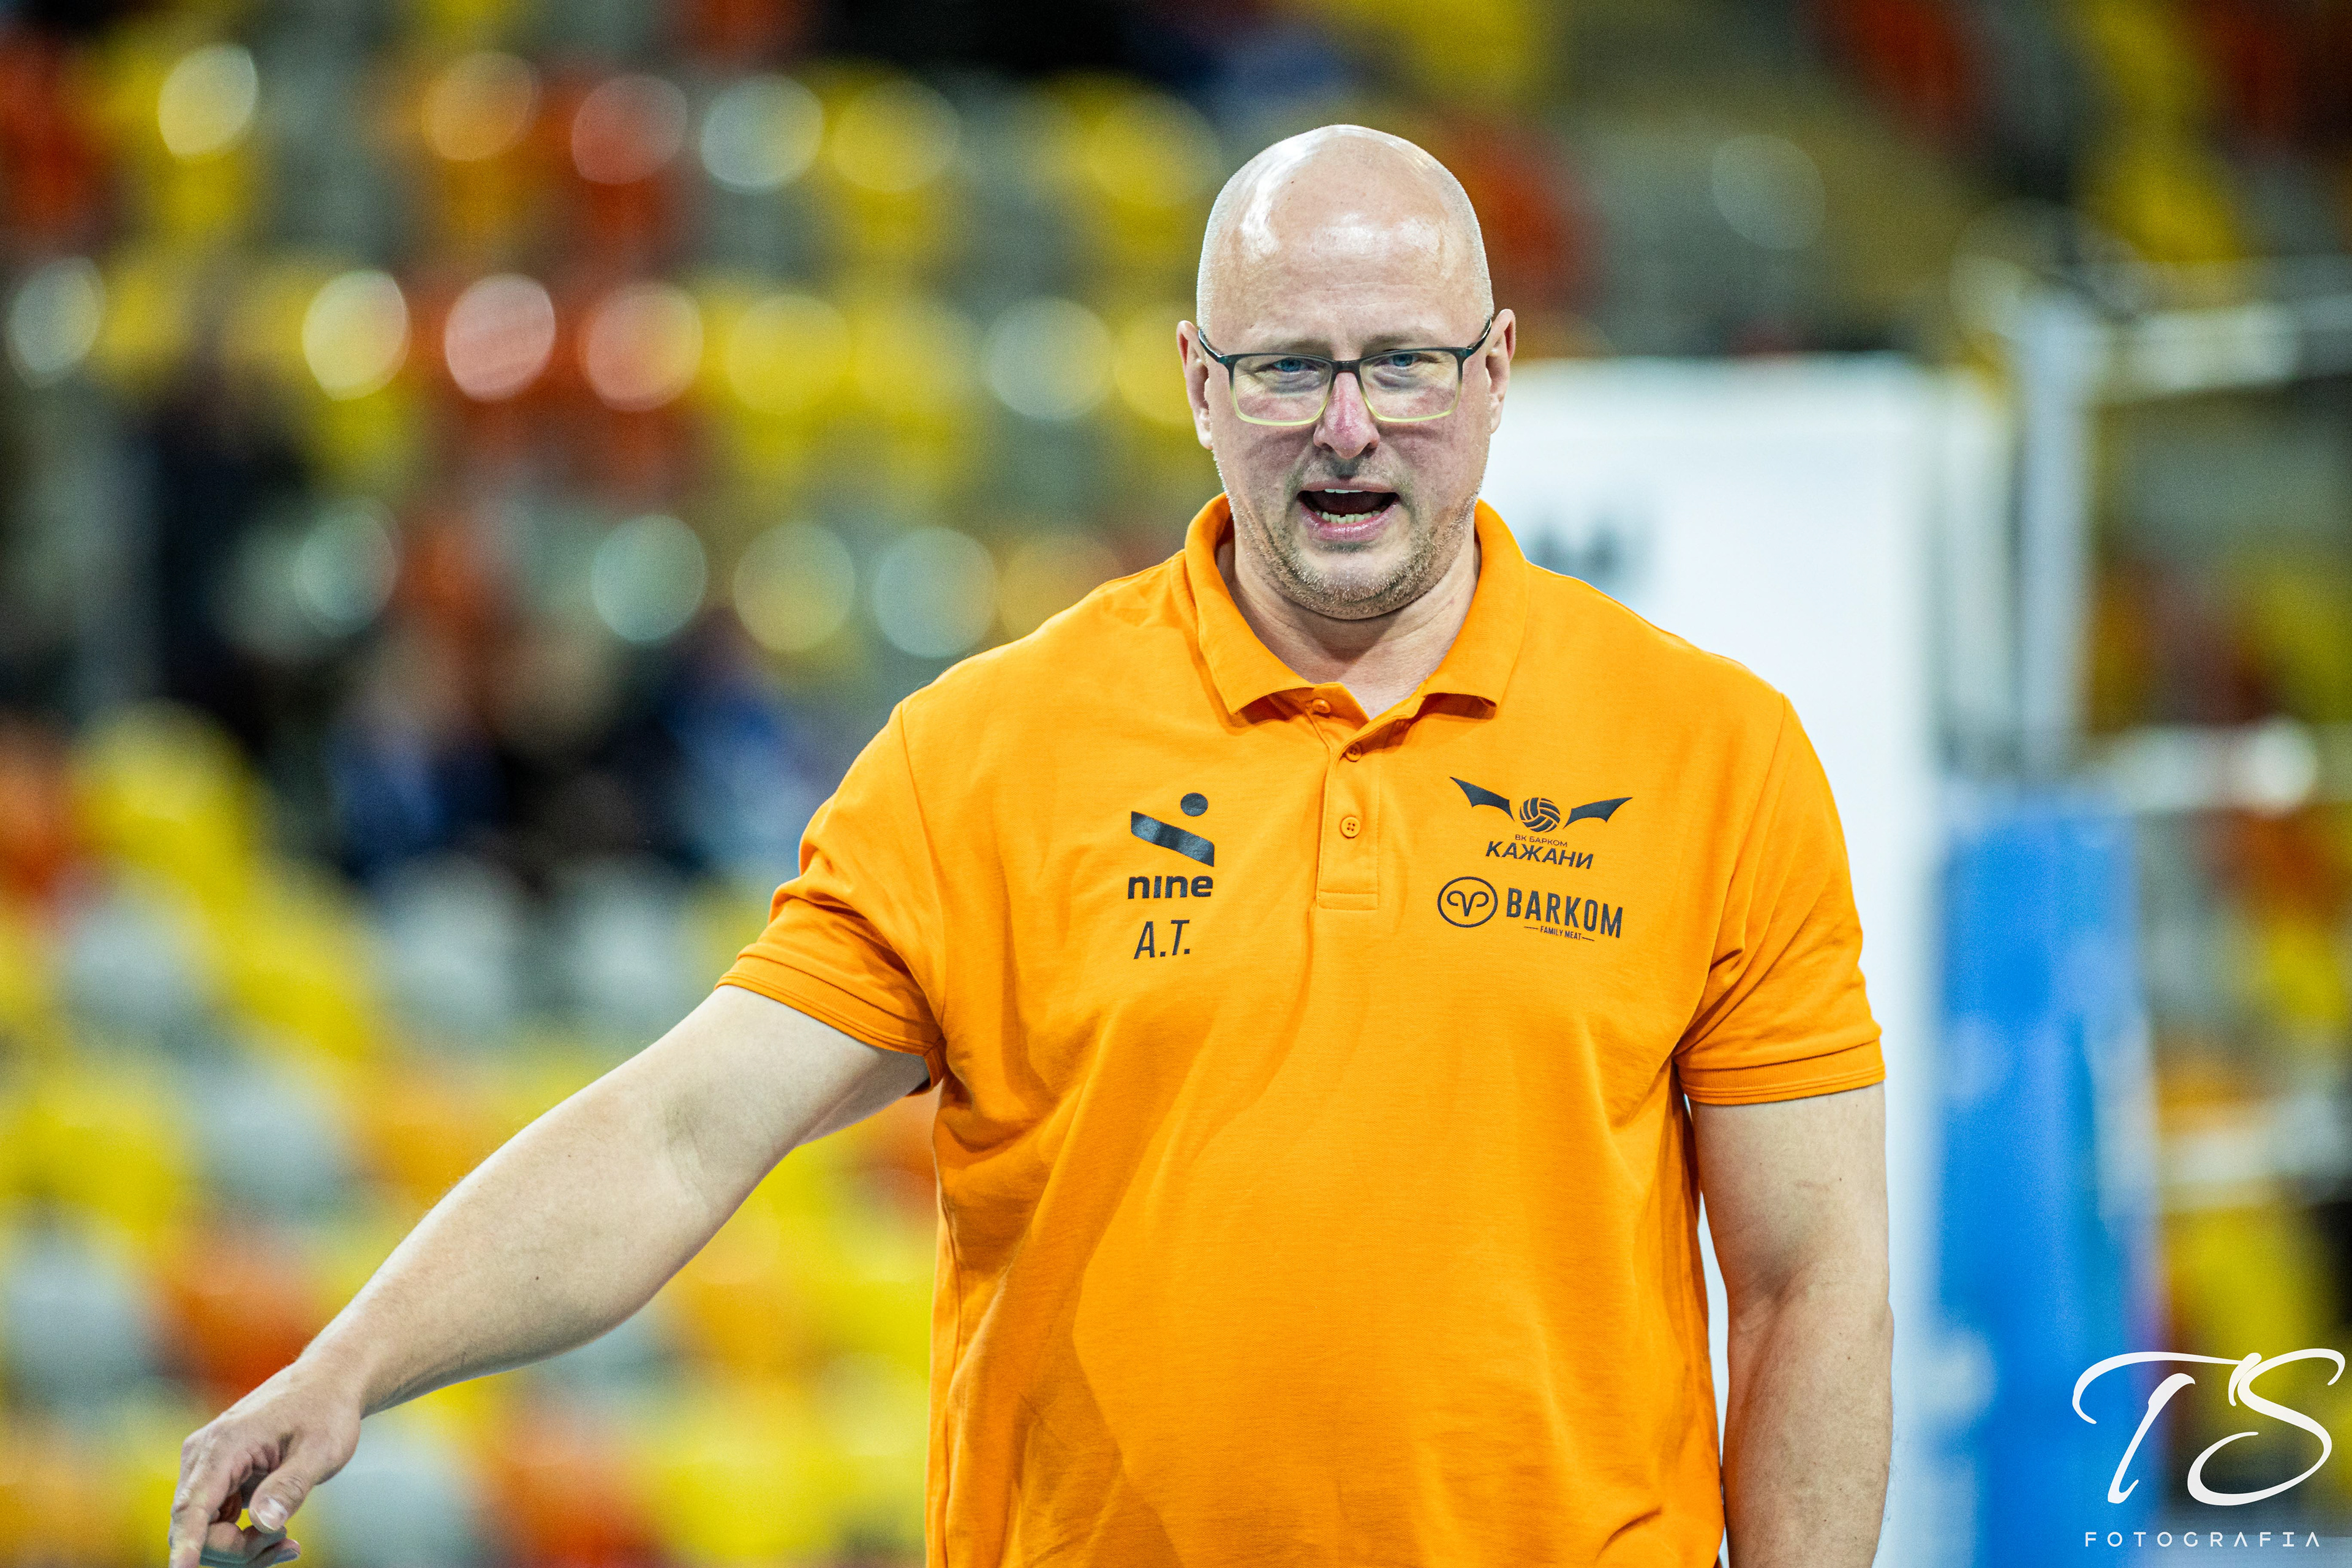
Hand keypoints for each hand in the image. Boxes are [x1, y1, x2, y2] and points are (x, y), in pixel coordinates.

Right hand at [168, 1360, 362, 1567]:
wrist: (327, 1383)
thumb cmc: (326, 1410)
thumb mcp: (321, 1449)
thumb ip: (290, 1486)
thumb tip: (265, 1525)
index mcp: (225, 1445)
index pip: (192, 1506)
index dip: (186, 1544)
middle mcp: (203, 1456)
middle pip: (198, 1528)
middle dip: (238, 1550)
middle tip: (288, 1546)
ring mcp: (206, 1468)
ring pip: (205, 1532)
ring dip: (241, 1548)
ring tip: (287, 1543)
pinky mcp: (216, 1478)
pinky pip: (215, 1523)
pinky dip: (242, 1538)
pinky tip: (277, 1536)